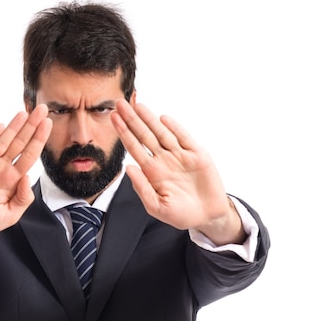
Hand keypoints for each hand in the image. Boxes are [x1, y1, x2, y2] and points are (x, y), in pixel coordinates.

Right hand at [0, 104, 51, 254]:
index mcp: (12, 179)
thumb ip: (22, 199)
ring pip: (2, 142)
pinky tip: (0, 127)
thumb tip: (29, 177)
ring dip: (13, 127)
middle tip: (42, 110)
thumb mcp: (9, 216)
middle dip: (30, 127)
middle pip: (19, 144)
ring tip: (24, 113)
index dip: (38, 140)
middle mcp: (0, 168)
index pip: (29, 156)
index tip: (48, 124)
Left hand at [111, 100, 244, 244]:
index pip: (134, 148)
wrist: (207, 217)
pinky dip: (174, 128)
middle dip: (132, 120)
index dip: (124, 133)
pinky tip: (162, 119)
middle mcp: (164, 160)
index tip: (113, 119)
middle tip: (120, 104)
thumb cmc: (181, 214)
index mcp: (152, 172)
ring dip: (150, 119)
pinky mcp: (197, 155)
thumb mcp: (156, 206)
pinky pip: (184, 138)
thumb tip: (128, 168)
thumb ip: (142, 188)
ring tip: (137, 105)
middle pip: (145, 136)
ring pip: (162, 133)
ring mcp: (180, 156)